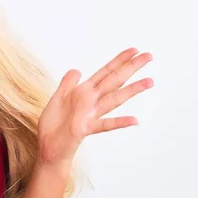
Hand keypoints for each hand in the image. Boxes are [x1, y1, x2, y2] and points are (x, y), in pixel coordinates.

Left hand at [37, 47, 152, 167]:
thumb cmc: (54, 124)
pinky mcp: (84, 128)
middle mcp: (91, 101)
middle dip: (130, 68)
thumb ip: (68, 84)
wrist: (48, 147)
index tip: (134, 50)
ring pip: (114, 99)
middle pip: (114, 81)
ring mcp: (90, 114)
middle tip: (149, 56)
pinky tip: (135, 120)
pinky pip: (104, 125)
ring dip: (132, 90)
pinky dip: (120, 122)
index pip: (105, 73)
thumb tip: (77, 69)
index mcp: (84, 92)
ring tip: (149, 82)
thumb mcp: (58, 98)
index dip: (118, 61)